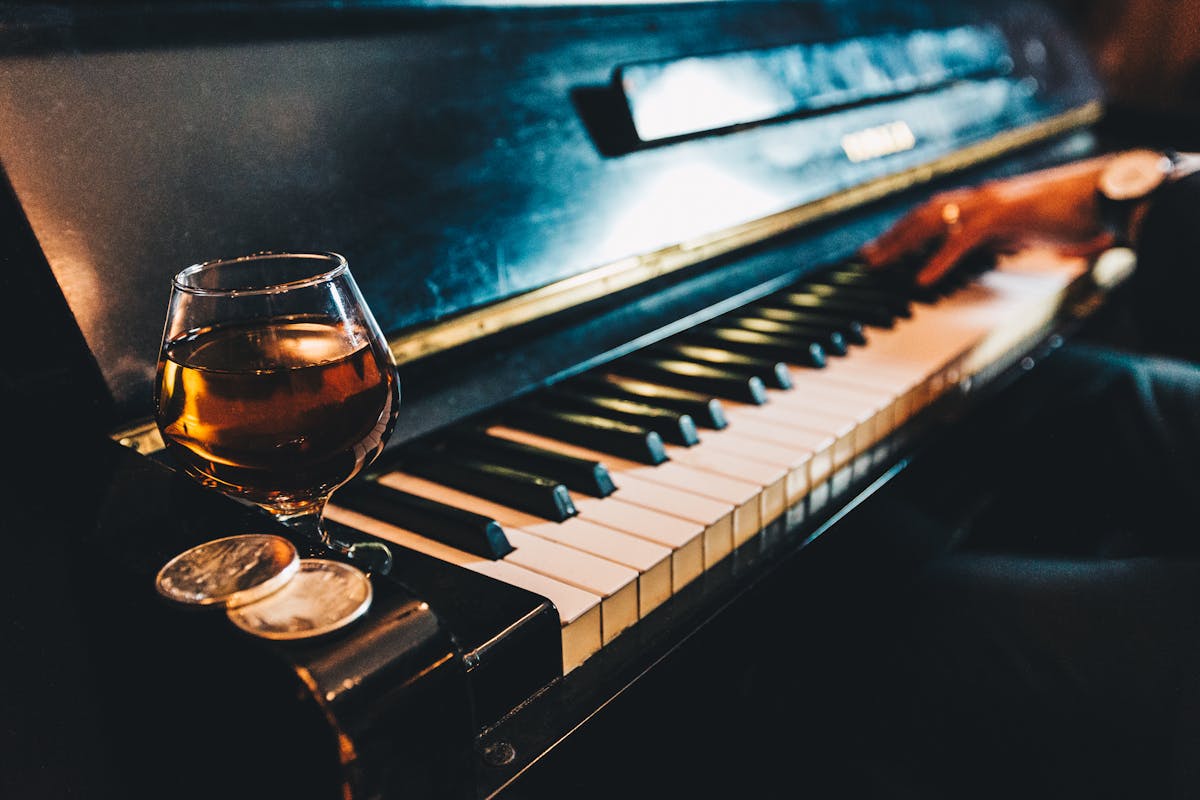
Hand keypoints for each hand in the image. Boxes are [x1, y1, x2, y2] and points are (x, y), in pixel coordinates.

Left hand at [859, 156, 1118, 286]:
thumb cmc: (1078, 213)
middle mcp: (985, 196)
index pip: (937, 211)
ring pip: (934, 219)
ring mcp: (994, 203)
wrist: (1110, 193)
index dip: (906, 228)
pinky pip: (964, 239)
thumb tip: (993, 251)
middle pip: (924, 212)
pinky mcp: (1007, 215)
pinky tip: (922, 279)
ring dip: (902, 243)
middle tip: (866, 257)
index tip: (883, 248)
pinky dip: (939, 259)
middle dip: (893, 235)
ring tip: (878, 264)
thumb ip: (1008, 239)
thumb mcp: (1032, 229)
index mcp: (989, 200)